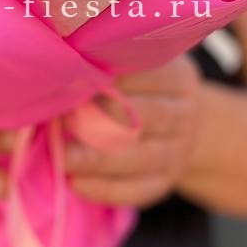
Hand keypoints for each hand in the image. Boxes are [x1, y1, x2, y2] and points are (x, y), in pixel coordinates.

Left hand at [65, 54, 204, 207]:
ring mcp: (178, 152)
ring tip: (63, 158)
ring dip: (97, 159)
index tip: (70, 79)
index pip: (145, 76)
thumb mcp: (146, 64)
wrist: (186, 128)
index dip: (106, 79)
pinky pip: (137, 190)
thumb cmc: (148, 87)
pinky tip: (76, 184)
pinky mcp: (165, 182)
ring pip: (138, 157)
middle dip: (99, 119)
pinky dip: (105, 189)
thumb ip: (116, 59)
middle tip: (60, 119)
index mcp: (179, 78)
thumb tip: (67, 56)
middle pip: (142, 118)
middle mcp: (184, 115)